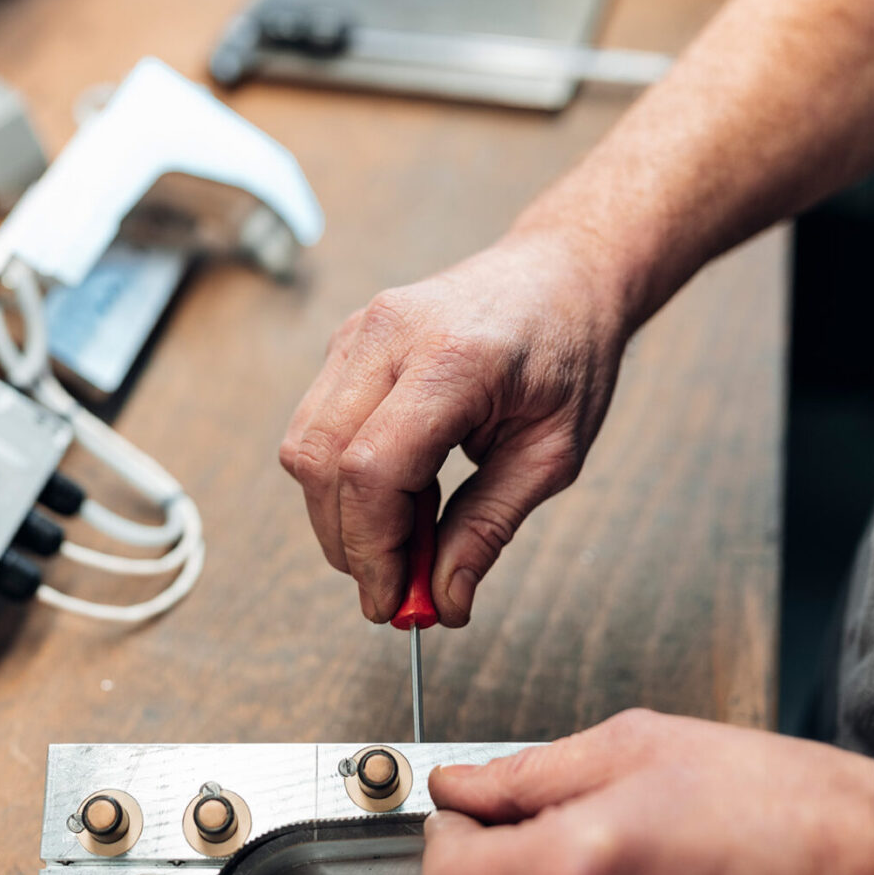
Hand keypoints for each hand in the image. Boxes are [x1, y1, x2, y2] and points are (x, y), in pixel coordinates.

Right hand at [280, 225, 629, 625]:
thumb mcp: (553, 454)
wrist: (563, 273)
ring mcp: (359, 331)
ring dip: (339, 514)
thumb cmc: (569, 354)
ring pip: (304, 447)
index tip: (393, 601)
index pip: (372, 469)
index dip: (372, 549)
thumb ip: (490, 527)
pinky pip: (316, 426)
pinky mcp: (346, 341)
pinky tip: (400, 494)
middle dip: (347, 542)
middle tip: (394, 588)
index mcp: (453, 359)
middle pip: (320, 461)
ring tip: (408, 535)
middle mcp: (389, 335)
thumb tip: (444, 600)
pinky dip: (342, 479)